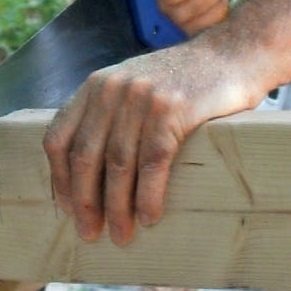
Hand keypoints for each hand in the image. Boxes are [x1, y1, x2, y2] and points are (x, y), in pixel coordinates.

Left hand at [42, 32, 257, 245]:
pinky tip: (149, 216)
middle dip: (85, 201)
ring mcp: (141, 97)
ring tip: (121, 234)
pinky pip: (152, 162)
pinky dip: (148, 195)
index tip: (67, 208)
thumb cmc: (182, 80)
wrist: (231, 56)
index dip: (60, 178)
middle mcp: (112, 89)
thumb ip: (109, 115)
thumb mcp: (133, 86)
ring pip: (118, 164)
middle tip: (89, 233)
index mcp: (95, 86)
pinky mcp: (172, 109)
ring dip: (117, 207)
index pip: (59, 136)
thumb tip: (89, 175)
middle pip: (86, 156)